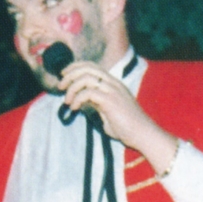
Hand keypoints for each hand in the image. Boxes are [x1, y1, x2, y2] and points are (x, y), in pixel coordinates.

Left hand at [58, 61, 178, 172]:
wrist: (143, 134)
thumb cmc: (126, 126)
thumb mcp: (106, 111)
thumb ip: (94, 103)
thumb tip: (79, 100)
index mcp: (113, 84)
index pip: (93, 67)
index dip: (76, 67)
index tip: (64, 75)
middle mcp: (113, 84)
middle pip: (87, 68)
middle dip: (70, 74)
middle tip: (60, 86)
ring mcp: (113, 91)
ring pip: (86, 78)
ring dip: (71, 88)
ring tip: (67, 101)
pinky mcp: (110, 101)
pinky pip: (88, 93)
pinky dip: (77, 99)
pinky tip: (74, 108)